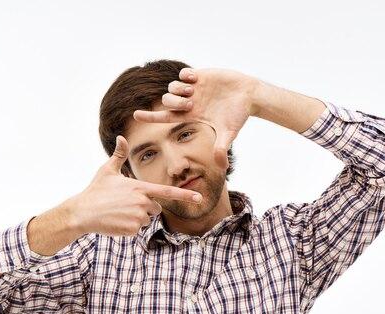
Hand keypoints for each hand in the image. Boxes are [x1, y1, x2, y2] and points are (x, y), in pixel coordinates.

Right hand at [73, 136, 202, 236]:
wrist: (82, 212)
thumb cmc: (96, 190)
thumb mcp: (107, 170)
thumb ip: (119, 155)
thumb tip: (121, 138)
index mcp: (139, 187)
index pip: (167, 192)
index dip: (184, 195)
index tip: (199, 197)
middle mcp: (142, 202)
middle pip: (156, 208)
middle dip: (145, 207)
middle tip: (125, 204)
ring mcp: (137, 217)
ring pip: (147, 220)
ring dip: (137, 218)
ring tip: (119, 212)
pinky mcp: (132, 230)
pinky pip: (138, 230)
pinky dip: (129, 228)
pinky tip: (116, 221)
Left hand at [133, 68, 256, 168]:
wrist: (249, 96)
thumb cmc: (238, 115)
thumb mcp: (229, 133)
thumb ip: (222, 148)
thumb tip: (222, 167)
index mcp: (191, 116)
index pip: (165, 117)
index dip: (150, 116)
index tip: (135, 115)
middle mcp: (189, 102)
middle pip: (167, 101)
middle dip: (173, 102)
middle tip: (189, 102)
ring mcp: (193, 89)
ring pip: (172, 87)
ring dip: (178, 89)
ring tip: (193, 91)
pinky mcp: (199, 76)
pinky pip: (183, 74)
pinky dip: (185, 76)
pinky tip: (196, 79)